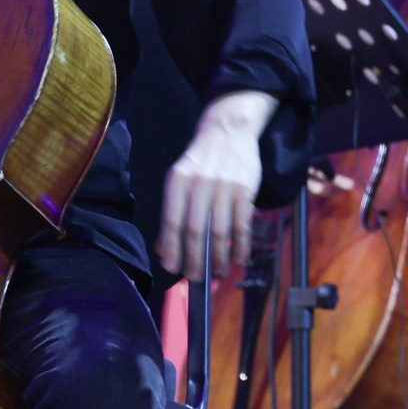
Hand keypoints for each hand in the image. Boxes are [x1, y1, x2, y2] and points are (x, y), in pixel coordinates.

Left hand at [159, 90, 274, 281]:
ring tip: (218, 273)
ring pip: (220, 231)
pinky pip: (241, 224)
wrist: (228, 130)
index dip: (172, 248)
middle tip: (196, 279)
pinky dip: (240, 245)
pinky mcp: (244, 189)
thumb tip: (163, 249)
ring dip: (219, 258)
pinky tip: (238, 258)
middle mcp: (199, 183)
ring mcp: (224, 186)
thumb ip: (172, 212)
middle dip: (196, 260)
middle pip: (196, 230)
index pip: (172, 220)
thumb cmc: (201, 160)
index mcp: (178, 182)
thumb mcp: (180, 179)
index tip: (173, 269)